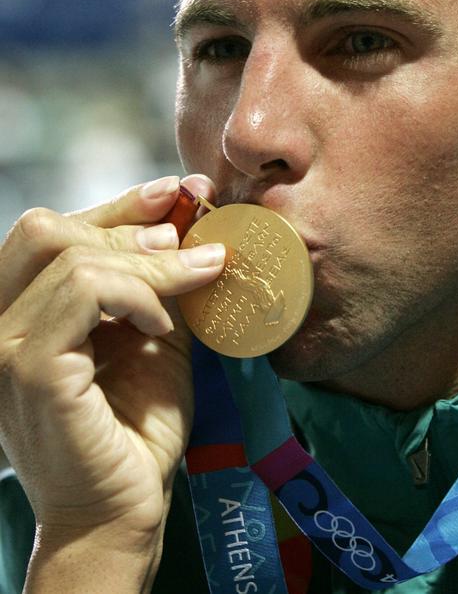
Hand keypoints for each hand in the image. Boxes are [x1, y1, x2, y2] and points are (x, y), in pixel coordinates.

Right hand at [0, 175, 223, 553]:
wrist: (123, 510)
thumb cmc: (136, 428)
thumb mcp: (150, 336)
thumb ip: (155, 282)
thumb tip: (181, 217)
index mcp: (20, 312)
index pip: (51, 232)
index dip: (115, 205)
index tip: (173, 190)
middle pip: (46, 229)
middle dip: (127, 224)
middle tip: (187, 238)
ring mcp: (4, 347)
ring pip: (72, 256)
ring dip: (148, 261)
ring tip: (193, 279)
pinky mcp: (30, 369)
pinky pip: (85, 293)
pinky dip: (135, 293)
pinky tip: (160, 324)